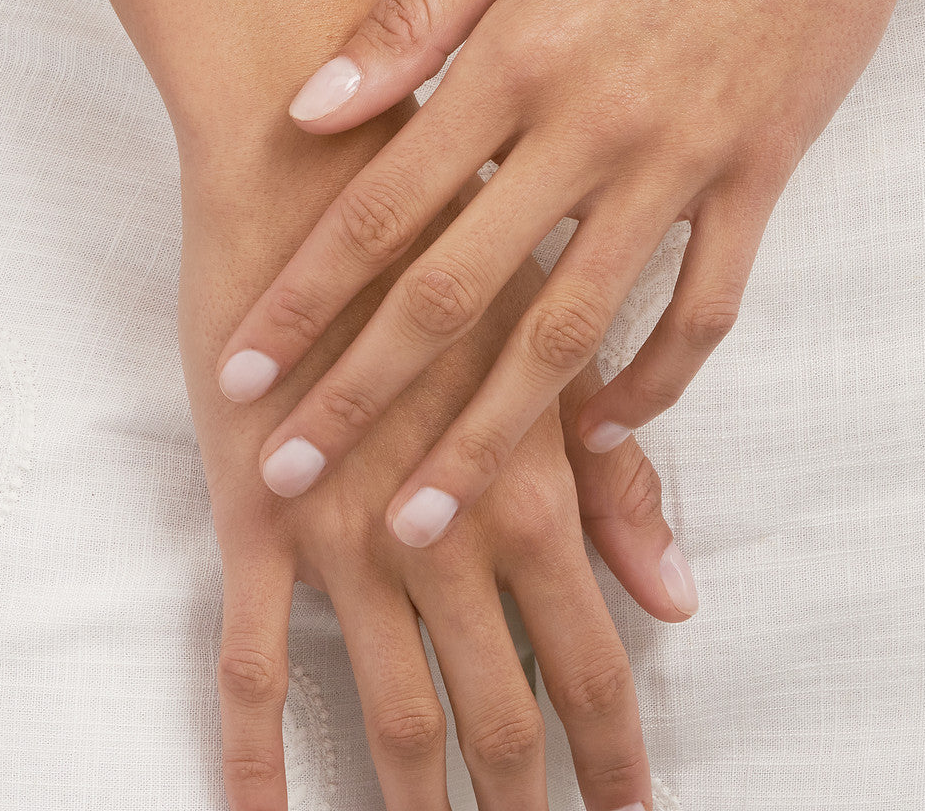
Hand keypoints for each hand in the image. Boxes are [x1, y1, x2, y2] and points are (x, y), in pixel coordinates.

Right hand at [180, 119, 693, 810]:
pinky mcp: (253, 523)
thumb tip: (678, 600)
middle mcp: (442, 534)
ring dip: (417, 803)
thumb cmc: (454, 248)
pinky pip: (246, 664)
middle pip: (498, 708)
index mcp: (528, 491)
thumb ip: (617, 487)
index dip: (615, 749)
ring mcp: (343, 539)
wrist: (323, 178)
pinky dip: (256, 758)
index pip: (586, 657)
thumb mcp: (553, 352)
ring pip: (390, 709)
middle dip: (531, 801)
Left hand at [215, 0, 924, 541]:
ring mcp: (691, 158)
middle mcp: (600, 123)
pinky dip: (656, 380)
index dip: (305, 293)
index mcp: (527, 48)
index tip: (242, 367)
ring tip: (429, 518)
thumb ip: (425, 14)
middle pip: (463, 292)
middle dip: (366, 398)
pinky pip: (708, 305)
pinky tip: (604, 427)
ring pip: (577, 327)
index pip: (389, 200)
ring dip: (495, 433)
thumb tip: (316, 104)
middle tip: (295, 481)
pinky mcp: (766, 173)